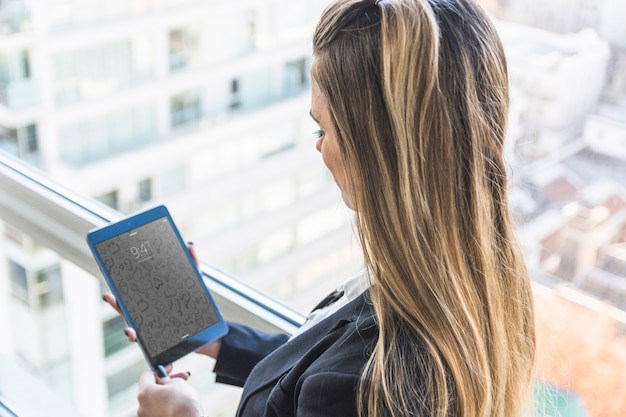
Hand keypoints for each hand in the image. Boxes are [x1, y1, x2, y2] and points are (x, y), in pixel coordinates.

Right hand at [102, 243, 223, 356]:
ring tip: (128, 328)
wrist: (209, 330)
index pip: (134, 295)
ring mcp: (155, 330)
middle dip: (117, 305)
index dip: (121, 291)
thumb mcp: (195, 284)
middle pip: (129, 312)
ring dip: (129, 330)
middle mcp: (150, 316)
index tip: (111, 283)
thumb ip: (193, 266)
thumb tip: (189, 245)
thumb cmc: (196, 305)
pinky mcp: (163, 342)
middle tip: (108, 297)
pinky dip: (141, 341)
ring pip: (136, 331)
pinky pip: (150, 345)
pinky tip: (136, 336)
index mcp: (154, 301)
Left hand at [137, 369, 202, 416]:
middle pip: (152, 388)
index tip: (169, 368)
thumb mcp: (177, 383)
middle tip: (180, 378)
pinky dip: (166, 405)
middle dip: (166, 382)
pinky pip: (158, 410)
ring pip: (156, 400)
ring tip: (183, 391)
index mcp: (144, 393)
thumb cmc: (183, 404)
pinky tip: (178, 403)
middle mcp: (141, 407)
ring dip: (167, 393)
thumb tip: (162, 379)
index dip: (159, 370)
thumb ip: (166, 379)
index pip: (147, 375)